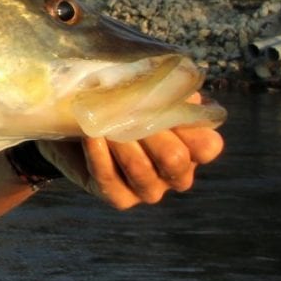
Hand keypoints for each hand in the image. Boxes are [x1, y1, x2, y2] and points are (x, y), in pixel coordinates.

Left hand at [37, 96, 224, 209]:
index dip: (190, 128)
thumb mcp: (141, 86)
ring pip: (143, 174)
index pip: (208, 145)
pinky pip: (111, 182)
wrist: (73, 123)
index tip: (165, 106)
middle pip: (175, 160)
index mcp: (192, 146)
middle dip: (151, 135)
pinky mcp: (119, 197)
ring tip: (105, 125)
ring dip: (122, 146)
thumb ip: (164, 85)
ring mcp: (150, 189)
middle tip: (129, 112)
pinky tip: (92, 137)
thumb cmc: (117, 100)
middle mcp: (177, 172)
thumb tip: (180, 83)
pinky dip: (99, 157)